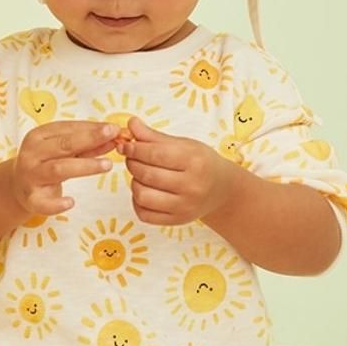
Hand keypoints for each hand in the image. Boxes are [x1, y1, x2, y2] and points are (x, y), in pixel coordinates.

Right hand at [11, 121, 118, 215]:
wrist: (17, 186)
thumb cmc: (45, 162)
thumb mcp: (62, 150)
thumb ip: (87, 144)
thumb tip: (114, 135)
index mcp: (38, 136)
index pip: (67, 129)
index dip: (91, 128)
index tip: (113, 128)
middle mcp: (32, 154)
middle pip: (63, 146)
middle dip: (89, 140)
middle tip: (113, 137)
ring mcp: (30, 176)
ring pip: (58, 169)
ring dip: (84, 166)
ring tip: (107, 165)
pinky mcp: (31, 199)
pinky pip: (43, 203)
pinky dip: (57, 204)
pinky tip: (71, 202)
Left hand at [117, 117, 235, 225]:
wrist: (222, 190)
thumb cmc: (201, 163)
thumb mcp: (183, 144)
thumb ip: (154, 136)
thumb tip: (131, 124)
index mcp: (195, 161)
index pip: (155, 154)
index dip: (134, 148)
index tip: (124, 145)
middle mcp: (191, 186)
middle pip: (147, 174)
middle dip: (132, 163)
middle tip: (131, 157)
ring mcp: (184, 207)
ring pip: (142, 196)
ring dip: (134, 182)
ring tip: (140, 175)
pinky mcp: (176, 220)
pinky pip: (143, 214)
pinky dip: (137, 201)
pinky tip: (144, 190)